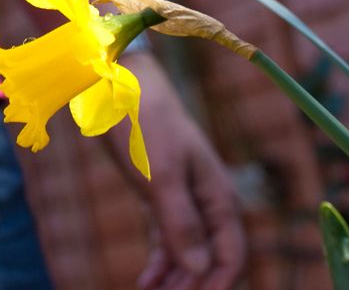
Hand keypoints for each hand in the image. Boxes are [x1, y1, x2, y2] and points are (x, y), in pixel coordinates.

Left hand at [116, 55, 245, 289]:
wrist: (117, 79)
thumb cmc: (144, 120)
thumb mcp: (161, 174)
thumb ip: (180, 222)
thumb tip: (198, 271)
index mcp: (217, 196)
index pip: (231, 255)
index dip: (217, 285)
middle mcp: (206, 200)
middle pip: (209, 258)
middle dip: (194, 286)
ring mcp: (182, 196)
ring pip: (186, 251)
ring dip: (174, 279)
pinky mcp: (158, 192)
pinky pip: (166, 236)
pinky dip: (158, 260)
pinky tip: (145, 281)